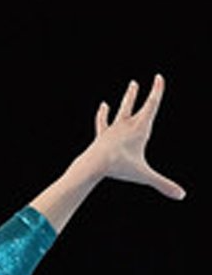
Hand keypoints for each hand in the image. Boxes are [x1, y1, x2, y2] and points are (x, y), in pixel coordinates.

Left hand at [89, 75, 184, 199]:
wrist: (93, 165)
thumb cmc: (119, 168)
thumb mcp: (145, 175)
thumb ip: (163, 184)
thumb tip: (181, 196)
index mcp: (140, 128)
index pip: (151, 104)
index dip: (157, 90)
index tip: (158, 77)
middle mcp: (127, 125)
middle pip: (138, 105)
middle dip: (146, 93)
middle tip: (150, 80)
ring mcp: (113, 129)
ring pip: (122, 109)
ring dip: (128, 97)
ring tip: (132, 85)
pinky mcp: (101, 135)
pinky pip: (103, 121)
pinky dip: (103, 114)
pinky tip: (103, 106)